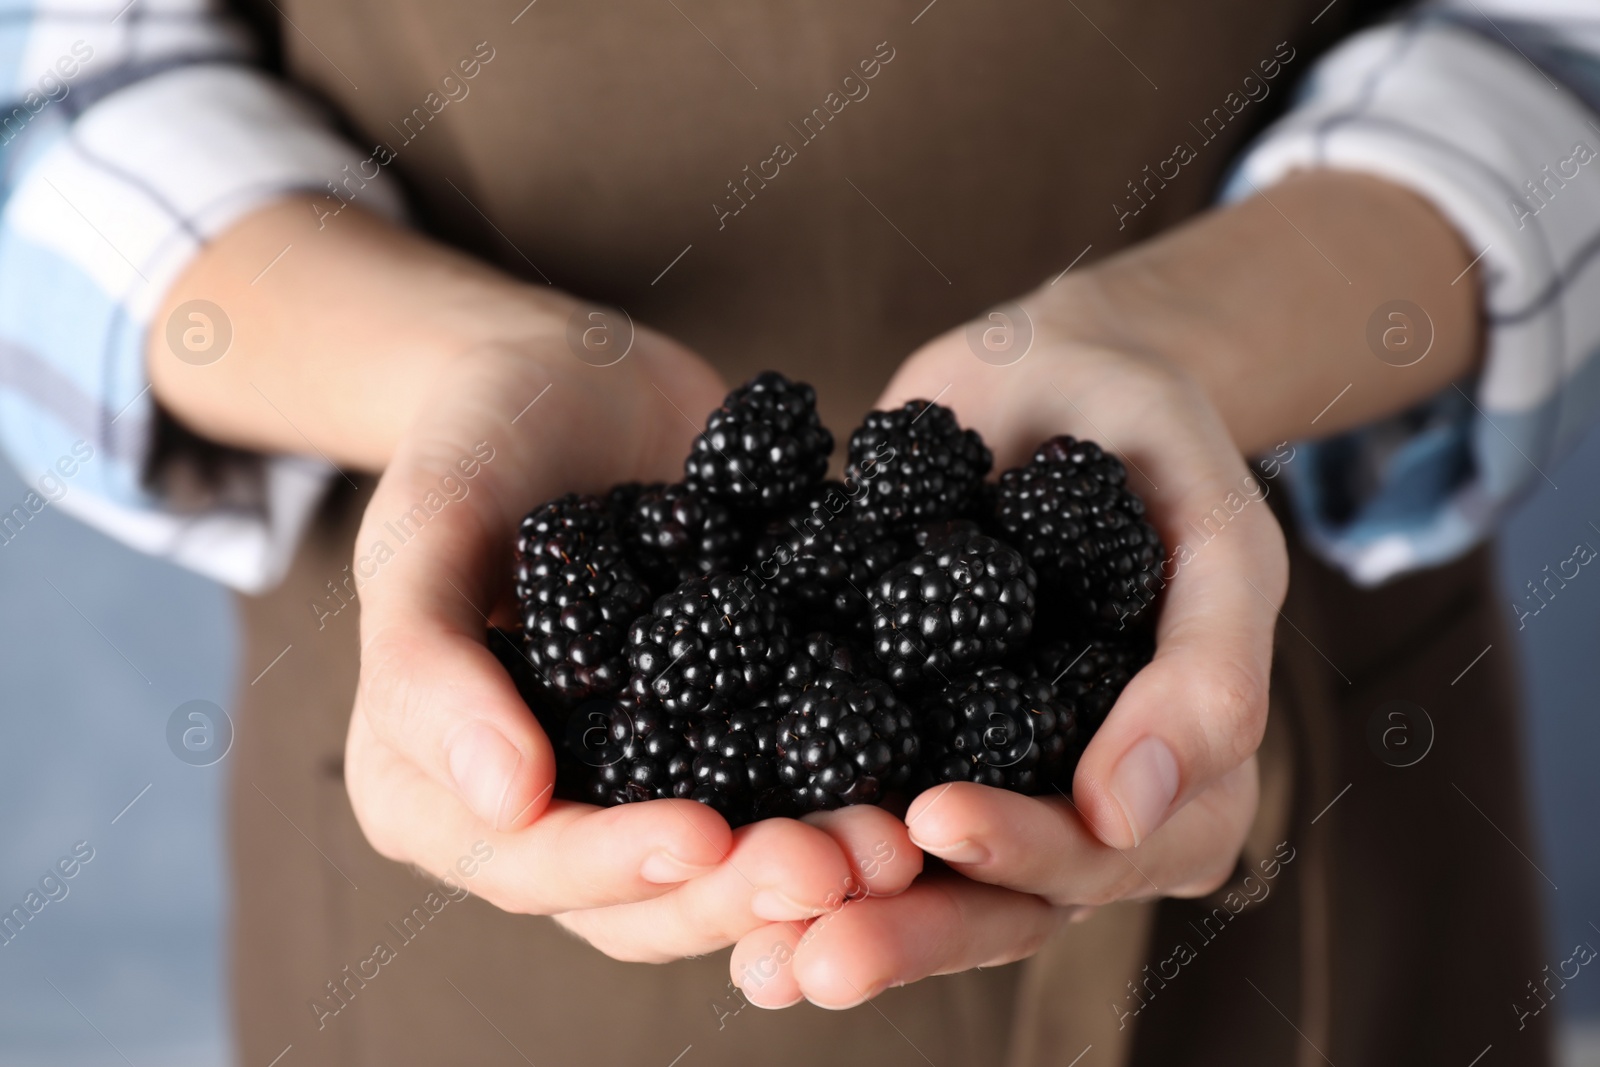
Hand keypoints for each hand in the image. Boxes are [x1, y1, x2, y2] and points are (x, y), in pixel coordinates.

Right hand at [343, 332, 923, 961]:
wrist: (582, 381)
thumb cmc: (476, 438)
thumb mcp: (426, 527)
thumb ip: (431, 660)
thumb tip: (508, 801)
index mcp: (438, 789)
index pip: (526, 862)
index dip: (612, 864)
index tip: (701, 839)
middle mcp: (549, 809)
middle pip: (643, 894)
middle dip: (740, 891)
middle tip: (838, 866)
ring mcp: (650, 780)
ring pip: (728, 863)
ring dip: (811, 865)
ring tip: (894, 843)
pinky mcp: (734, 739)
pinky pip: (790, 783)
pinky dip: (851, 792)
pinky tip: (921, 783)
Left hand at [729, 289, 1287, 1006]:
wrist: (1043, 377)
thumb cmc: (1148, 433)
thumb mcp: (1215, 524)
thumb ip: (1208, 661)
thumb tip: (1127, 815)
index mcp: (1176, 775)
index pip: (1107, 851)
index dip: (1029, 851)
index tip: (938, 819)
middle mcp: (1076, 800)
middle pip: (1000, 901)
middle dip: (912, 930)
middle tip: (817, 959)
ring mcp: (984, 777)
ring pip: (920, 881)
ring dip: (842, 920)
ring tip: (757, 960)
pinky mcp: (897, 741)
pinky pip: (847, 805)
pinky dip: (791, 840)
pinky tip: (716, 867)